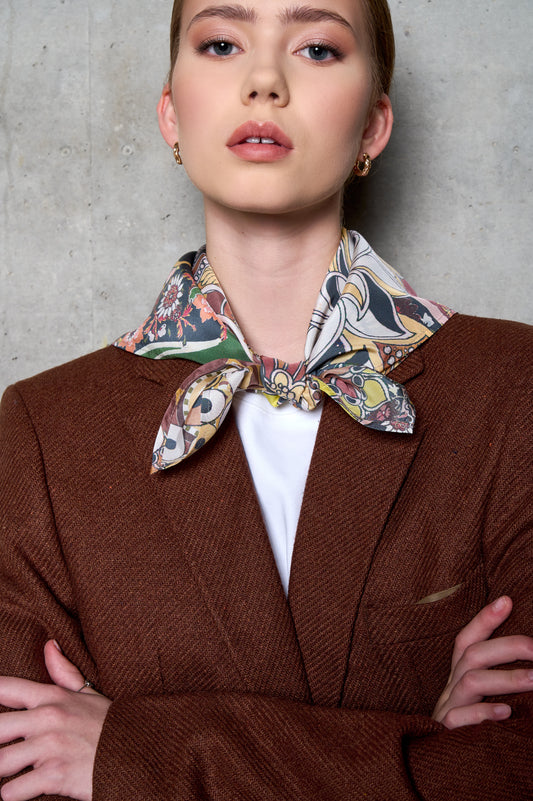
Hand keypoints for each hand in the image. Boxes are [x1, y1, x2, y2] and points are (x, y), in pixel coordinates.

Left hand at [0, 641, 110, 800]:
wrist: (139, 752)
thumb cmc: (109, 725)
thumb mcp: (88, 694)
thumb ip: (64, 672)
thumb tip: (49, 645)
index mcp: (52, 697)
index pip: (6, 688)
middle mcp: (48, 718)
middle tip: (3, 748)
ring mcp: (51, 747)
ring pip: (0, 763)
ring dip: (1, 772)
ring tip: (10, 771)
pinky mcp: (55, 775)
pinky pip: (13, 790)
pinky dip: (12, 794)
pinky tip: (19, 790)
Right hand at [433, 596, 532, 728]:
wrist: (430, 763)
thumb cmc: (465, 723)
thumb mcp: (477, 696)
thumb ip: (494, 676)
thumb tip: (527, 661)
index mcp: (458, 674)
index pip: (467, 639)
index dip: (485, 618)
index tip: (507, 600)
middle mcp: (451, 685)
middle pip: (472, 654)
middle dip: (507, 646)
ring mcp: (448, 707)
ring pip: (471, 680)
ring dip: (506, 678)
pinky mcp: (446, 730)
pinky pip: (461, 718)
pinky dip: (484, 713)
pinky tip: (507, 714)